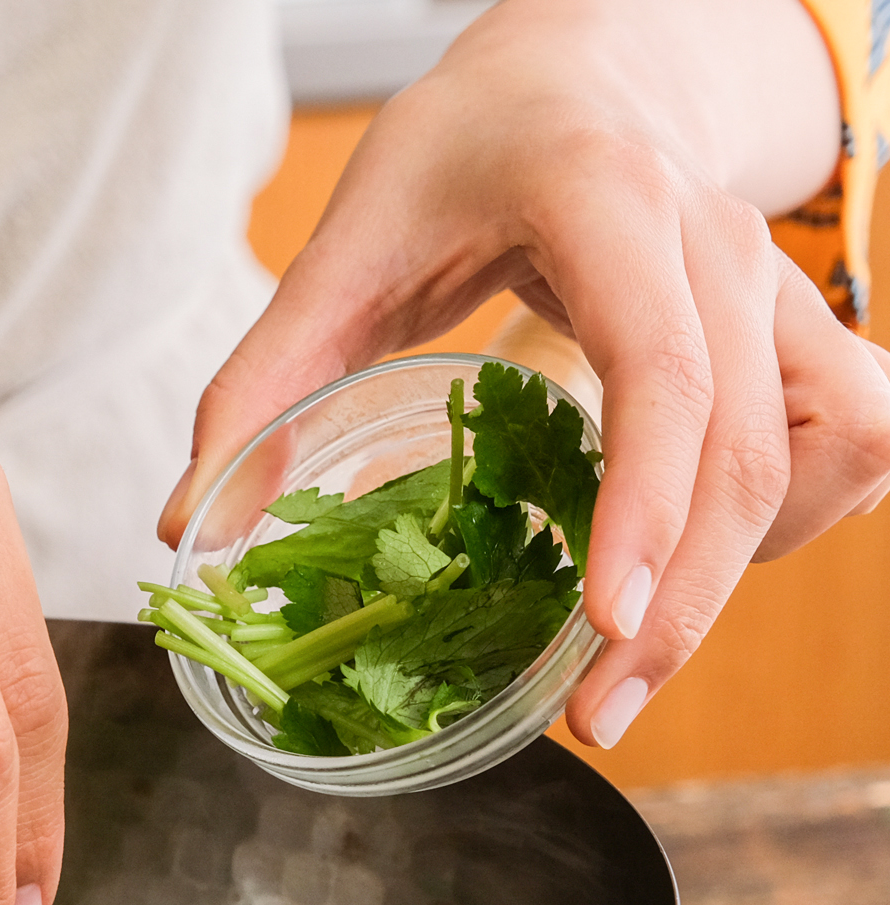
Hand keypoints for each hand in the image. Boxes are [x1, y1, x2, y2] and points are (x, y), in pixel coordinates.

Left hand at [159, 0, 889, 748]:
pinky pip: (851, 442)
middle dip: (679, 606)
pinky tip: (694, 553)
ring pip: (813, 455)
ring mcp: (778, 286)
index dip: (643, 504)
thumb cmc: (461, 159)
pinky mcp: (807, 326)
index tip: (601, 624)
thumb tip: (189, 528)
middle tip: (594, 717)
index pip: (659, 368)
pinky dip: (784, 522)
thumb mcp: (341, 246)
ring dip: (736, 571)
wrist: (583, 78)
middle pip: (740, 451)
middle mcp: (715, 247)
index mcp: (604, 205)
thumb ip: (260, 385)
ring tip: (629, 644)